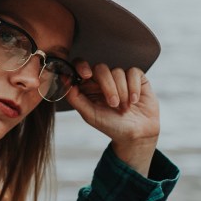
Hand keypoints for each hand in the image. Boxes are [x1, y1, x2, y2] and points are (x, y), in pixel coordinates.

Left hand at [65, 61, 159, 176]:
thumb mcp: (90, 115)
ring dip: (122, 92)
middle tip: (113, 104)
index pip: (80, 67)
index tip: (86, 75)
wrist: (136, 134)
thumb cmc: (111, 125)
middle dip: (107, 86)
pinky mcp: (135, 77)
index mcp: (88, 87)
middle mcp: (102, 80)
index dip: (82, 67)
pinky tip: (134, 101)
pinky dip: (133, 88)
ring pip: (117, 71)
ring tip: (124, 108)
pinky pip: (133, 73)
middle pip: (100, 68)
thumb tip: (64, 78)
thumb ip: (75, 98)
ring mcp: (119, 77)